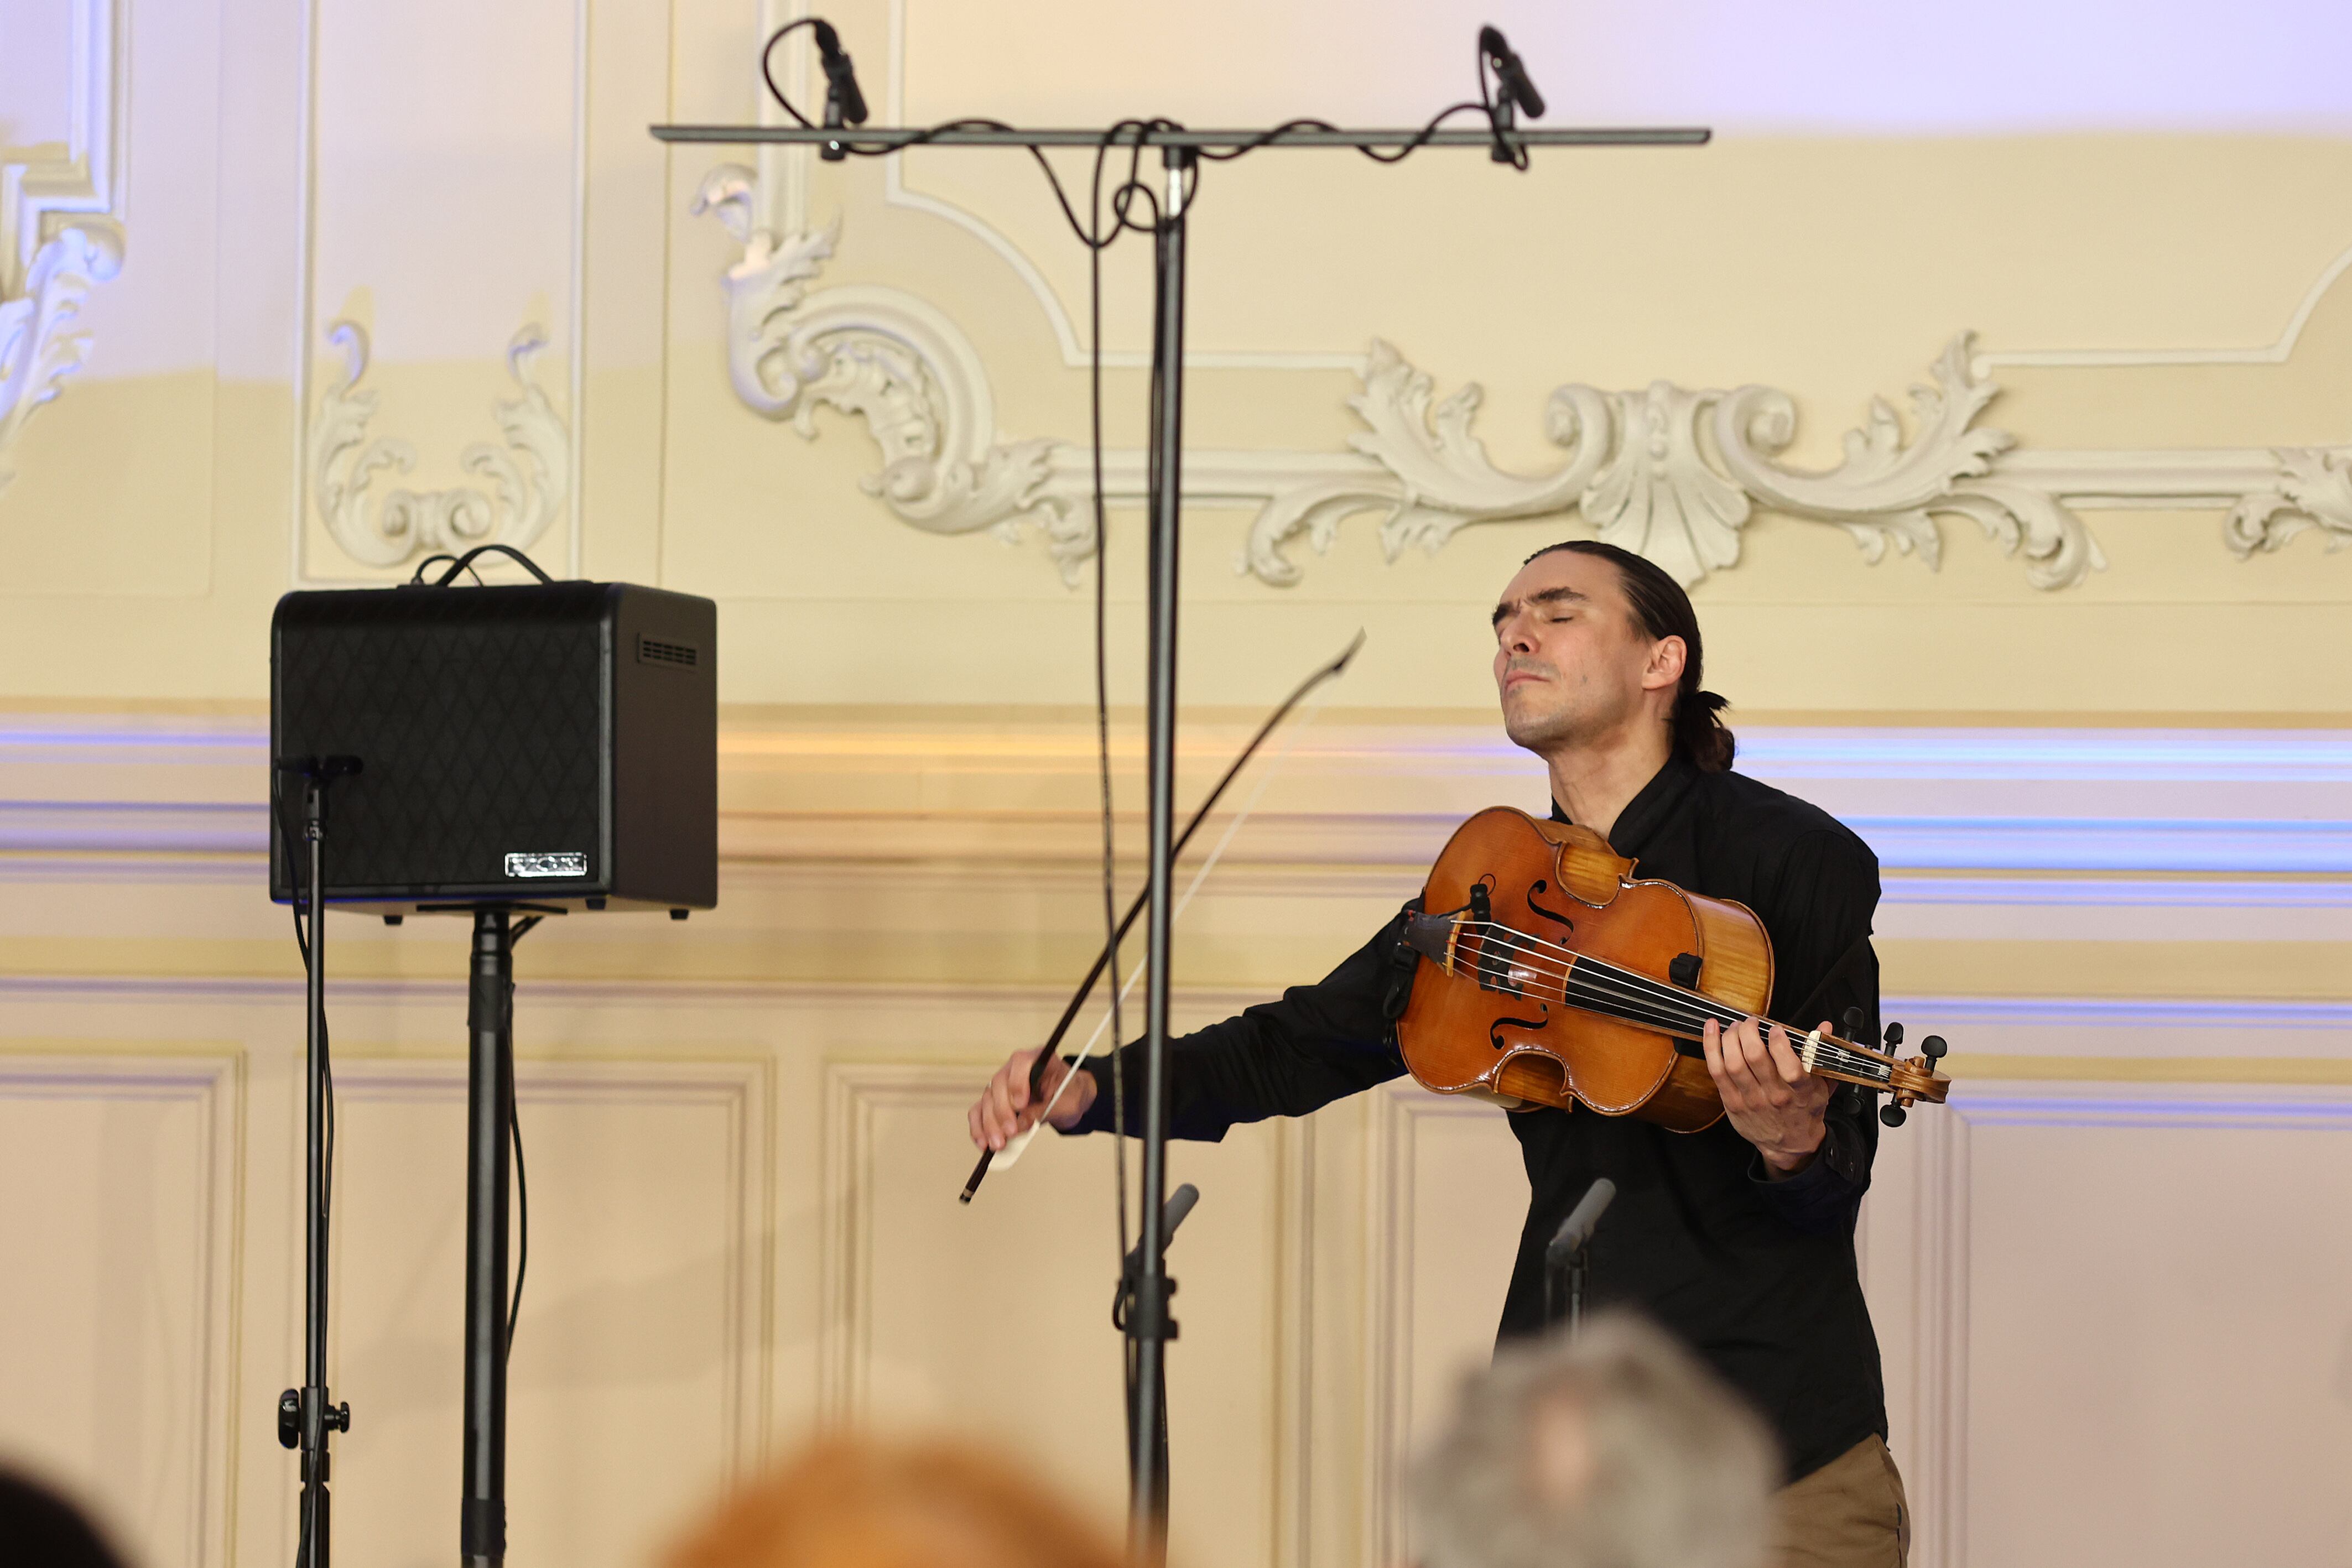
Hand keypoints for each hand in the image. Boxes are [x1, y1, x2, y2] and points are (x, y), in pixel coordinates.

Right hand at [968, 1046, 1096, 1151]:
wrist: (1069, 1098)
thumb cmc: (1070, 1094)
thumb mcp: (1067, 1104)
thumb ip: (1044, 1110)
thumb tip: (1021, 1124)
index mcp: (1038, 1059)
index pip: (1020, 1062)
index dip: (1017, 1082)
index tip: (1020, 1105)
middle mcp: (1015, 1069)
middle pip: (999, 1083)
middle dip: (1002, 1111)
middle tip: (1010, 1133)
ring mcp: (1002, 1084)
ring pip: (987, 1099)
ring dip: (990, 1124)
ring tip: (998, 1144)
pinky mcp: (995, 1100)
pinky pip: (980, 1111)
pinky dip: (979, 1127)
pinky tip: (983, 1143)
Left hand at [1701, 1017, 1833, 1176]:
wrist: (1789, 1145)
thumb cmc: (1805, 1109)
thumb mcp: (1822, 1084)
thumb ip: (1821, 1052)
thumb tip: (1825, 1025)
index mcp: (1800, 1091)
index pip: (1790, 1066)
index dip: (1780, 1042)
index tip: (1776, 1028)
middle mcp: (1774, 1096)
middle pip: (1754, 1057)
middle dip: (1749, 1031)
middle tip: (1751, 1022)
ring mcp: (1751, 1100)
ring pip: (1733, 1063)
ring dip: (1730, 1037)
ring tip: (1735, 1027)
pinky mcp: (1732, 1102)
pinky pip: (1717, 1071)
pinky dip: (1711, 1047)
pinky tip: (1711, 1029)